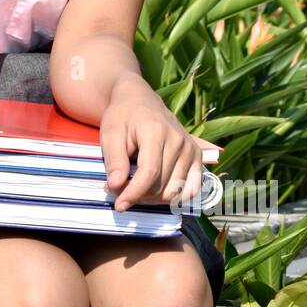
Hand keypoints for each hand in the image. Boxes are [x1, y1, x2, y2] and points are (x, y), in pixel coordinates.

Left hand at [100, 75, 203, 211]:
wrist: (140, 100)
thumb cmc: (122, 117)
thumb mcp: (110, 134)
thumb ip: (114, 160)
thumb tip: (116, 186)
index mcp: (156, 132)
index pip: (149, 173)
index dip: (133, 193)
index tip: (119, 206)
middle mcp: (179, 140)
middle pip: (161, 185)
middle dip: (138, 195)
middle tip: (119, 188)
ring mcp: (190, 149)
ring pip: (174, 191)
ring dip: (153, 197)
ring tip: (135, 185)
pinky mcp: (197, 156)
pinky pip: (191, 189)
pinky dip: (174, 196)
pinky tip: (157, 192)